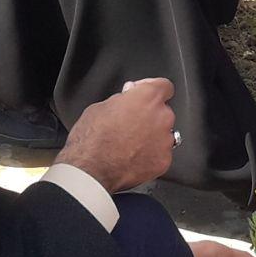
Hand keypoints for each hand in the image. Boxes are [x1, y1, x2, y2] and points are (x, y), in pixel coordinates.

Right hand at [56, 77, 175, 192]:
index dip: (152, 88)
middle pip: (162, 112)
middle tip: (129, 124)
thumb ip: (121, 100)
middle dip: (148, 116)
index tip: (143, 94)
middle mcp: (161, 117)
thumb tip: (127, 98)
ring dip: (150, 136)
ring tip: (129, 144)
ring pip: (163, 134)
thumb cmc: (91, 139)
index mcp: (147, 98)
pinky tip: (132, 158)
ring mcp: (165, 140)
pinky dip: (150, 155)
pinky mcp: (163, 161)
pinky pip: (160, 154)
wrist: (90, 170)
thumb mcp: (100, 107)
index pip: (164, 86)